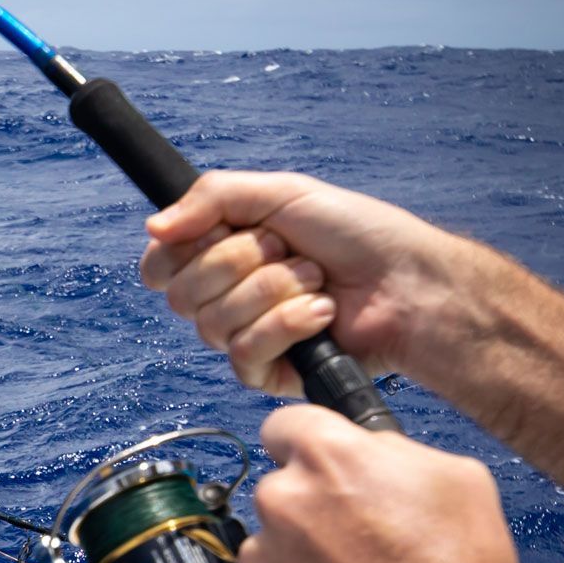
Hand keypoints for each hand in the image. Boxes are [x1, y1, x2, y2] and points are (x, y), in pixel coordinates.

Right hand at [139, 171, 475, 395]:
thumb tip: (153, 227)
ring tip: (316, 280)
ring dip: (274, 291)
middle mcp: (226, 297)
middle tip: (288, 250)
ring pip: (212, 324)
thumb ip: (210, 197)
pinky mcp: (270, 371)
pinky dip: (288, 325)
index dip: (181, 251)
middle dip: (241, 263)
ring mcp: (246, 336)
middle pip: (181, 294)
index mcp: (220, 254)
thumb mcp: (281, 192)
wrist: (411, 281)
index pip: (159, 266)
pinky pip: (245, 355)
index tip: (221, 231)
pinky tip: (322, 313)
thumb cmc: (357, 233)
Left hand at [237, 404, 527, 562]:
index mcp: (326, 454)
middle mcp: (282, 495)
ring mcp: (263, 550)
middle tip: (356, 536)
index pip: (284, 424)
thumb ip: (391, 451)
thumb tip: (367, 451)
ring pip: (274, 537)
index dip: (306, 443)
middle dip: (311, 504)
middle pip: (282, 486)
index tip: (319, 463)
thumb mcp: (452, 476)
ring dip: (300, 550)